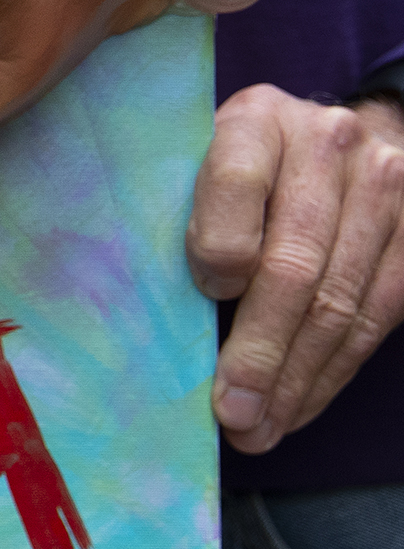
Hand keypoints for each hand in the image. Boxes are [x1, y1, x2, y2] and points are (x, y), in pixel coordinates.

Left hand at [188, 83, 403, 452]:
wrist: (340, 134)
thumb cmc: (243, 162)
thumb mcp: (200, 158)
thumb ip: (185, 212)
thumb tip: (167, 316)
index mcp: (256, 119)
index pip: (233, 180)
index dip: (218, 246)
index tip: (206, 294)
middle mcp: (330, 146)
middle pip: (295, 262)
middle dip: (260, 350)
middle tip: (230, 412)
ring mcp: (385, 190)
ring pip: (341, 302)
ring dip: (296, 379)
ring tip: (258, 429)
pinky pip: (378, 318)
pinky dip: (331, 373)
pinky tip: (296, 407)